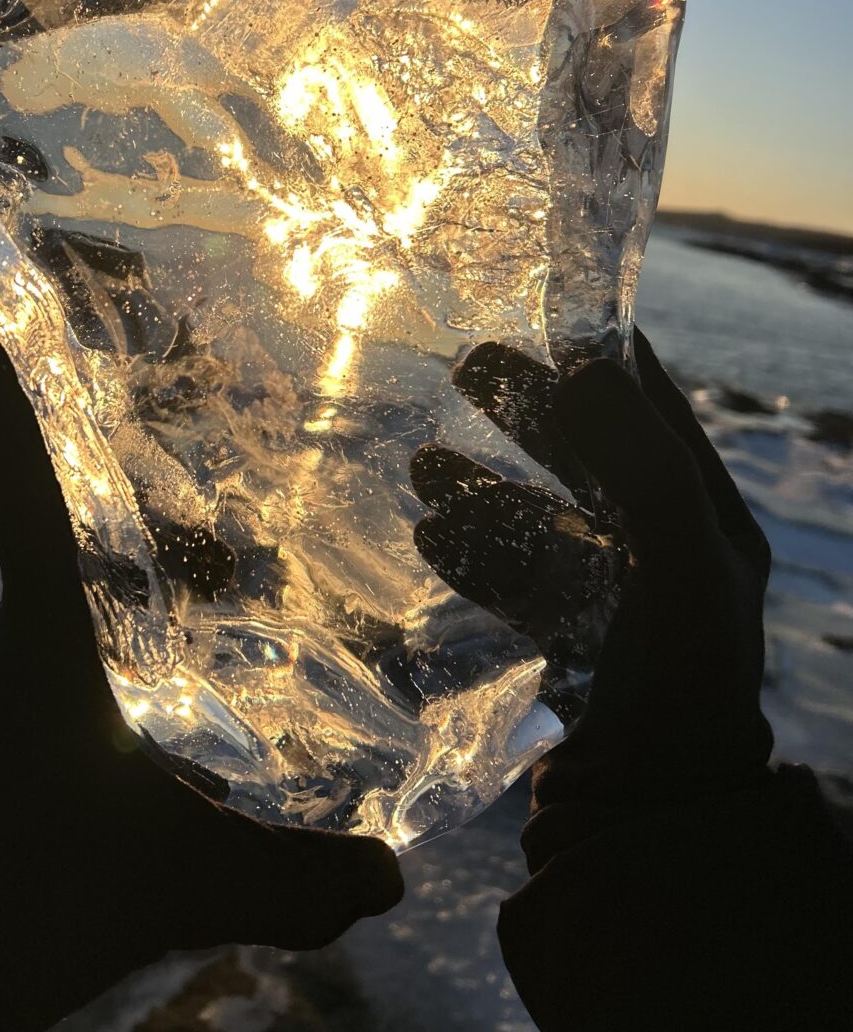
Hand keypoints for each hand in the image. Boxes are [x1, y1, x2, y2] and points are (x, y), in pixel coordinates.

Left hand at [0, 309, 400, 1029]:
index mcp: (47, 634)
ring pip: (64, 557)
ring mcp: (6, 660)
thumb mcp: (185, 889)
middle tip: (167, 362)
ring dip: (118, 511)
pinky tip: (183, 602)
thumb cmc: (43, 907)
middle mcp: (18, 628)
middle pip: (47, 496)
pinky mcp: (11, 696)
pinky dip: (117, 584)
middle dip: (92, 426)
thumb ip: (301, 889)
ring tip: (209, 478)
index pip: (19, 487)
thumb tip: (394, 877)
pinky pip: (65, 609)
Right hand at [411, 332, 772, 853]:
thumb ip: (643, 467)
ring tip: (420, 463)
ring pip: (538, 515)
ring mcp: (613, 598)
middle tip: (465, 364)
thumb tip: (582, 370)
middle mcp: (664, 551)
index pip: (656, 413)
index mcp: (708, 522)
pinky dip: (472, 551)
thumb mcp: (682, 568)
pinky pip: (513, 576)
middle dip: (527, 408)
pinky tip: (428, 534)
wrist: (648, 818)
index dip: (604, 357)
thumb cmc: (680, 688)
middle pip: (587, 454)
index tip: (548, 310)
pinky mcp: (570, 641)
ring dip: (480, 484)